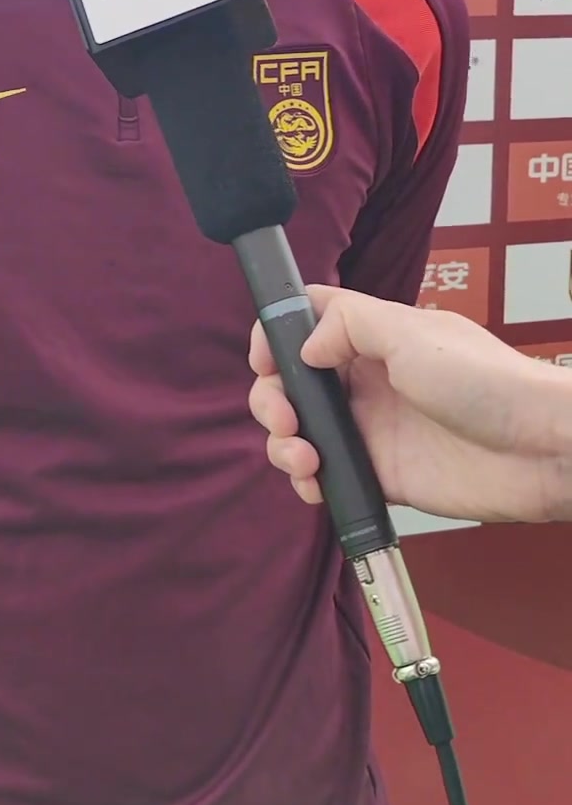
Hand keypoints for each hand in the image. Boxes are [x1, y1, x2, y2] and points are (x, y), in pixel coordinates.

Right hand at [248, 286, 571, 525]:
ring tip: (303, 457)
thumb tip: (303, 347)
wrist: (538, 451)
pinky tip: (315, 484)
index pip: (307, 320)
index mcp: (373, 336)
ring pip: (300, 430)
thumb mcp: (413, 334)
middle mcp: (366, 379)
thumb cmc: (488, 382)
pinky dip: (307, 482)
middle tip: (287, 418)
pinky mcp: (379, 473)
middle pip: (291, 381)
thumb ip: (348, 324)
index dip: (275, 335)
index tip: (266, 360)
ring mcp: (371, 427)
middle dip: (272, 398)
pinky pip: (326, 477)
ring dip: (283, 443)